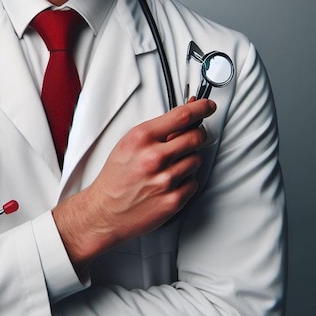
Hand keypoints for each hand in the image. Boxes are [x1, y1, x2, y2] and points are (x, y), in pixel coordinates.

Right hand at [53, 99, 215, 271]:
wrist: (106, 210)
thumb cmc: (117, 176)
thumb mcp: (129, 143)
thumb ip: (157, 131)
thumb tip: (185, 118)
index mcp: (142, 138)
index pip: (182, 116)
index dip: (201, 108)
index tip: (208, 106)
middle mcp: (154, 157)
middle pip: (196, 137)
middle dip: (197, 135)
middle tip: (193, 136)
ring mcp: (165, 179)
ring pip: (197, 159)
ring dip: (189, 160)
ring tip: (171, 165)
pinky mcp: (173, 200)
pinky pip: (194, 182)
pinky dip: (186, 180)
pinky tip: (170, 181)